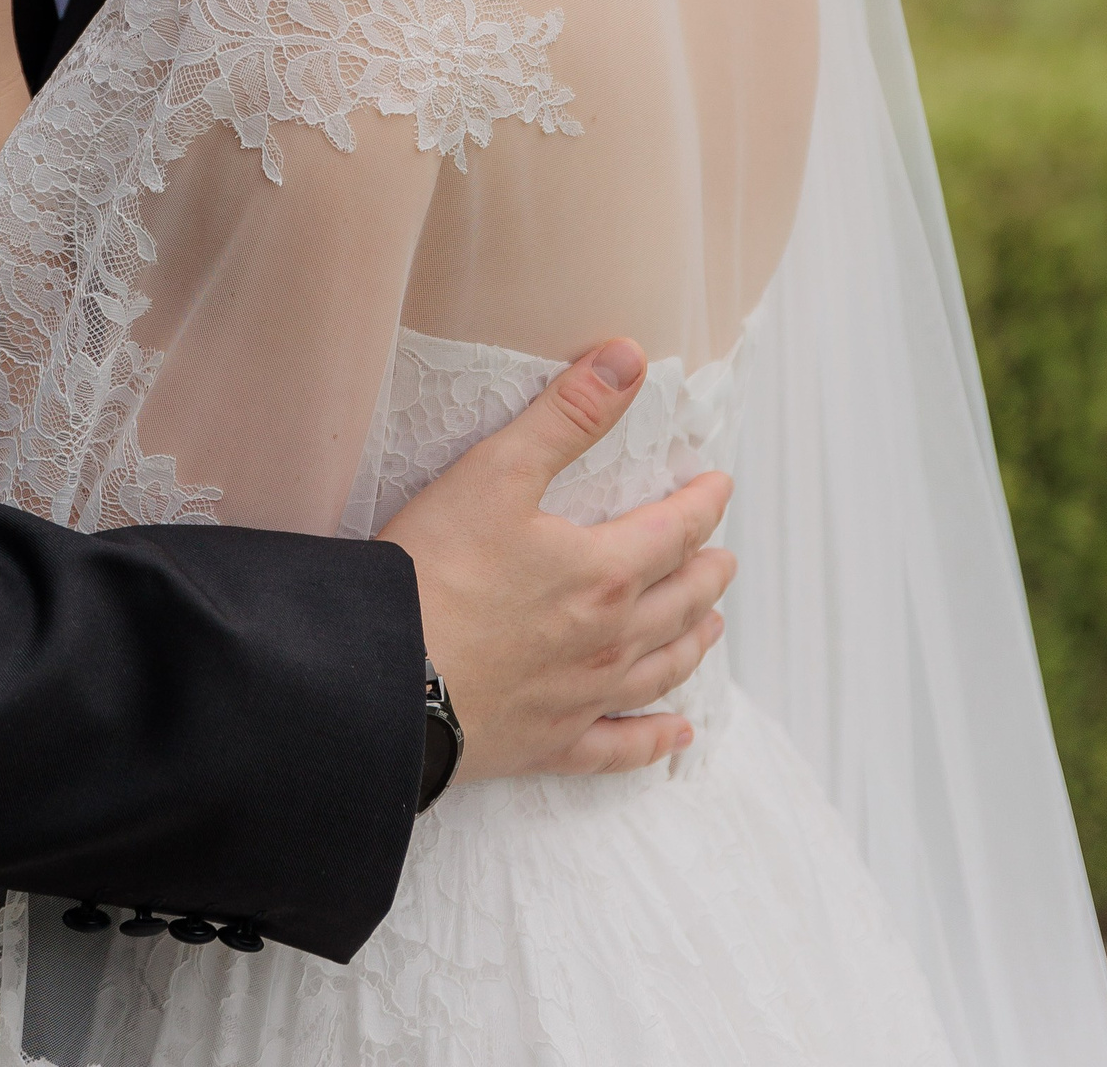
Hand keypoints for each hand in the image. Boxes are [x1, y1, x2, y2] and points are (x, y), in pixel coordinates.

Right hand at [379, 339, 735, 780]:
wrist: (383, 679)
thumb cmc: (434, 571)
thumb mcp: (498, 471)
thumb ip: (567, 413)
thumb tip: (630, 358)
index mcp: (604, 572)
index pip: (674, 530)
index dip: (702, 505)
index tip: (718, 487)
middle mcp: (609, 640)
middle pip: (680, 602)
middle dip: (706, 574)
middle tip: (723, 558)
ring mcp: (583, 697)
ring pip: (661, 669)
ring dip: (693, 643)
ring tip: (710, 627)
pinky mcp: (550, 744)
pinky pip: (620, 748)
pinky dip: (655, 741)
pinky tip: (677, 735)